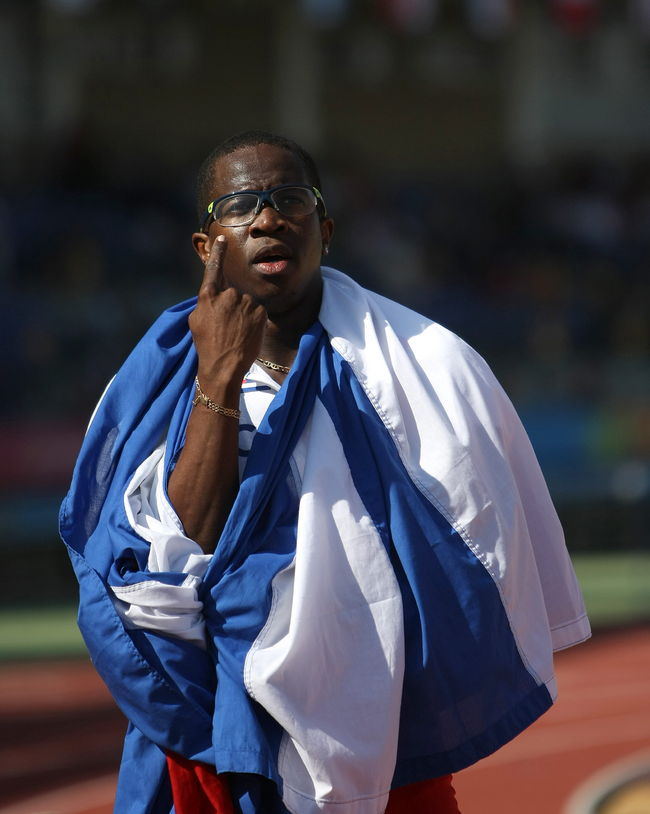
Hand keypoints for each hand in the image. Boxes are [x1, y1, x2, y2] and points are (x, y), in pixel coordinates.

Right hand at [189, 236, 266, 389]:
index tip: (222, 239)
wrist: (223, 366)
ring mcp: (245, 302)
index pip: (214, 268)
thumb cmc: (207, 345)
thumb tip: (213, 295)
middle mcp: (227, 294)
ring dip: (244, 314)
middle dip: (232, 307)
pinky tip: (246, 333)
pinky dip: (254, 321)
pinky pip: (258, 311)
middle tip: (226, 328)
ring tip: (236, 333)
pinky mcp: (260, 311)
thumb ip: (206, 302)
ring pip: (246, 303)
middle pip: (233, 293)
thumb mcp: (196, 321)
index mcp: (208, 295)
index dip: (218, 252)